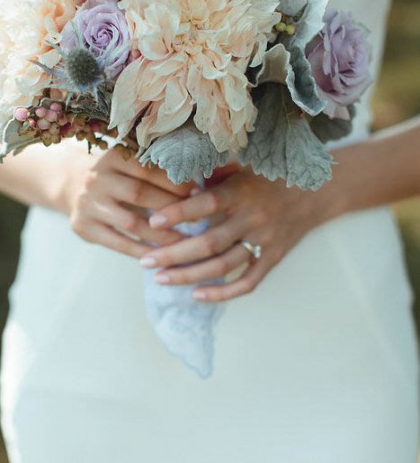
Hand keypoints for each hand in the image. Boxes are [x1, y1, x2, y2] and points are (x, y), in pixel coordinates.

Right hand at [64, 146, 194, 257]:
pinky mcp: (83, 227)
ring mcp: (87, 204)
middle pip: (140, 194)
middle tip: (198, 220)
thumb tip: (203, 182)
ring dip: (161, 235)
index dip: (174, 182)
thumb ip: (157, 168)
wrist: (72, 185)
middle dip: (171, 208)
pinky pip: (119, 243)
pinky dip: (142, 250)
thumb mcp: (129, 163)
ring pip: (131, 222)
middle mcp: (97, 178)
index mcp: (112, 157)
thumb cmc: (117, 175)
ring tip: (185, 242)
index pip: (148, 169)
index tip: (198, 194)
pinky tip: (162, 256)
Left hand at [139, 166, 326, 300]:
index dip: (179, 213)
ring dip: (189, 275)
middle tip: (145, 261)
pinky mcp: (273, 258)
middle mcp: (253, 217)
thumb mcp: (242, 167)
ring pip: (223, 266)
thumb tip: (174, 181)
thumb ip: (211, 175)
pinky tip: (197, 295)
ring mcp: (264, 240)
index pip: (206, 204)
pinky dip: (222, 293)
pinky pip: (248, 282)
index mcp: (242, 191)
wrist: (317, 191)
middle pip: (209, 242)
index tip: (152, 221)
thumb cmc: (268, 176)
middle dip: (173, 254)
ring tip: (160, 279)